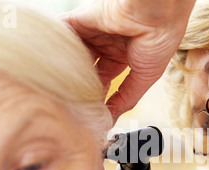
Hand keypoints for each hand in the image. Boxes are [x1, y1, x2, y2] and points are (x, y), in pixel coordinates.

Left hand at [62, 0, 194, 122]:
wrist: (157, 12)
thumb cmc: (160, 39)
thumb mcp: (145, 77)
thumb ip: (126, 98)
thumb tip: (111, 119)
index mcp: (125, 55)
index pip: (105, 78)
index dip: (98, 93)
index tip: (90, 110)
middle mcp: (108, 43)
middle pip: (87, 67)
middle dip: (80, 83)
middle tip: (72, 101)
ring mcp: (94, 31)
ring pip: (74, 53)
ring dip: (66, 68)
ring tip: (59, 87)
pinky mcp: (82, 19)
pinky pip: (62, 32)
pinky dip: (54, 45)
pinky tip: (48, 62)